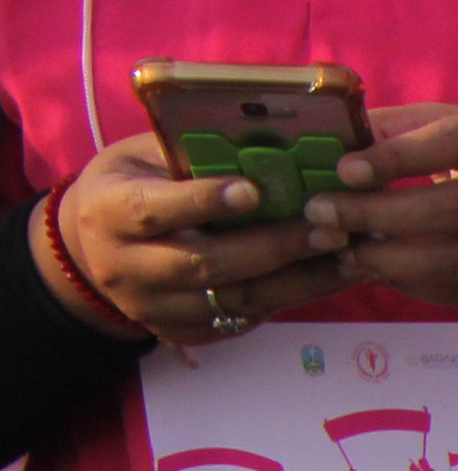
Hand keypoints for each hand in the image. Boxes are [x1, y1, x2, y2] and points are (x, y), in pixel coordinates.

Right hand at [47, 137, 350, 336]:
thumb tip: (270, 137)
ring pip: (235, 302)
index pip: (155, 210)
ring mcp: (155, 309)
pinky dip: (292, 297)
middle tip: (330, 228)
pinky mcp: (185, 333)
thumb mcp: (143, 159)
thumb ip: (193, 155)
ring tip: (348, 254)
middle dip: (273, 247)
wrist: (94, 248)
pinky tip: (331, 276)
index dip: (204, 201)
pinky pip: (246, 320)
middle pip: (206, 264)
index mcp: (108, 212)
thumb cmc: (133, 185)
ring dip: (299, 280)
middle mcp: (126, 268)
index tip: (254, 190)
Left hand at [306, 107, 457, 313]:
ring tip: (345, 251)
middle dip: (377, 215)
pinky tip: (383, 272)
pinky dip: (416, 286)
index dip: (397, 158)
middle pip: (450, 210)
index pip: (453, 145)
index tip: (345, 170)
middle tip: (324, 214)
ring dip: (390, 261)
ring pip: (455, 262)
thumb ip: (409, 128)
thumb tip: (340, 135)